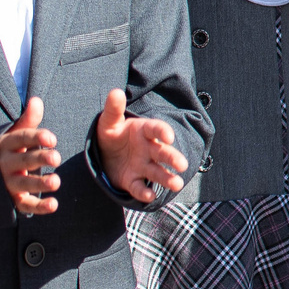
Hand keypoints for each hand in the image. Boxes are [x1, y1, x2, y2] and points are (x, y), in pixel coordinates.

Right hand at [0, 96, 62, 215]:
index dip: (36, 137)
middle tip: (56, 158)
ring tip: (56, 181)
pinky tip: (54, 204)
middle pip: (23, 160)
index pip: (21, 138)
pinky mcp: (10, 200)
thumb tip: (36, 100)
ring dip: (39, 183)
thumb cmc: (4, 150)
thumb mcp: (13, 134)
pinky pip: (23, 205)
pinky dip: (38, 207)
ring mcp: (6, 183)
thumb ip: (28, 120)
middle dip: (39, 159)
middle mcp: (4, 164)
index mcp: (6, 145)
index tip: (52, 138)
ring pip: (23, 183)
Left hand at [94, 88, 188, 204]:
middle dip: (173, 158)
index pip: (156, 129)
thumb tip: (115, 91)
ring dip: (167, 178)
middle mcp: (148, 149)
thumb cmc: (112, 134)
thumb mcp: (109, 121)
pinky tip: (149, 196)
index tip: (169, 137)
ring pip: (157, 172)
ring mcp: (142, 166)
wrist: (105, 154)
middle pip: (163, 153)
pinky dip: (144, 192)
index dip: (163, 132)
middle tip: (182, 165)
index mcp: (144, 131)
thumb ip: (113, 109)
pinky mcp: (133, 180)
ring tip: (177, 185)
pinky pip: (139, 187)